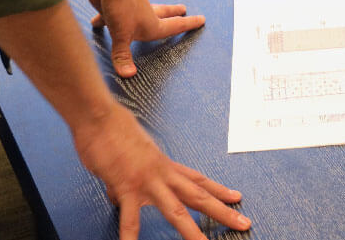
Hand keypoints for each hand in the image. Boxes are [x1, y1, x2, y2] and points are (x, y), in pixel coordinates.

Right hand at [74, 102, 249, 239]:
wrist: (102, 117)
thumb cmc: (114, 131)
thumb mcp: (133, 154)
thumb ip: (132, 178)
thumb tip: (121, 194)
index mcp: (165, 165)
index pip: (198, 180)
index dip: (219, 190)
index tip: (236, 198)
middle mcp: (163, 173)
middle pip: (198, 196)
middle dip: (222, 211)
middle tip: (243, 223)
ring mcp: (147, 181)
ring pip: (176, 210)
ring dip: (191, 231)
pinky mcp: (127, 186)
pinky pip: (130, 217)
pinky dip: (130, 236)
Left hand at [87, 0, 205, 77]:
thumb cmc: (121, 3)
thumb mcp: (122, 33)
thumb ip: (123, 54)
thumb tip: (129, 75)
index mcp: (151, 23)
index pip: (174, 26)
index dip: (188, 24)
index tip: (201, 19)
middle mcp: (142, 15)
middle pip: (161, 14)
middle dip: (172, 14)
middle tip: (183, 9)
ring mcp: (127, 9)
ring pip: (138, 15)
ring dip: (144, 16)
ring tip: (146, 18)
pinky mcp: (111, 6)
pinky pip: (111, 16)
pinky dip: (106, 20)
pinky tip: (98, 24)